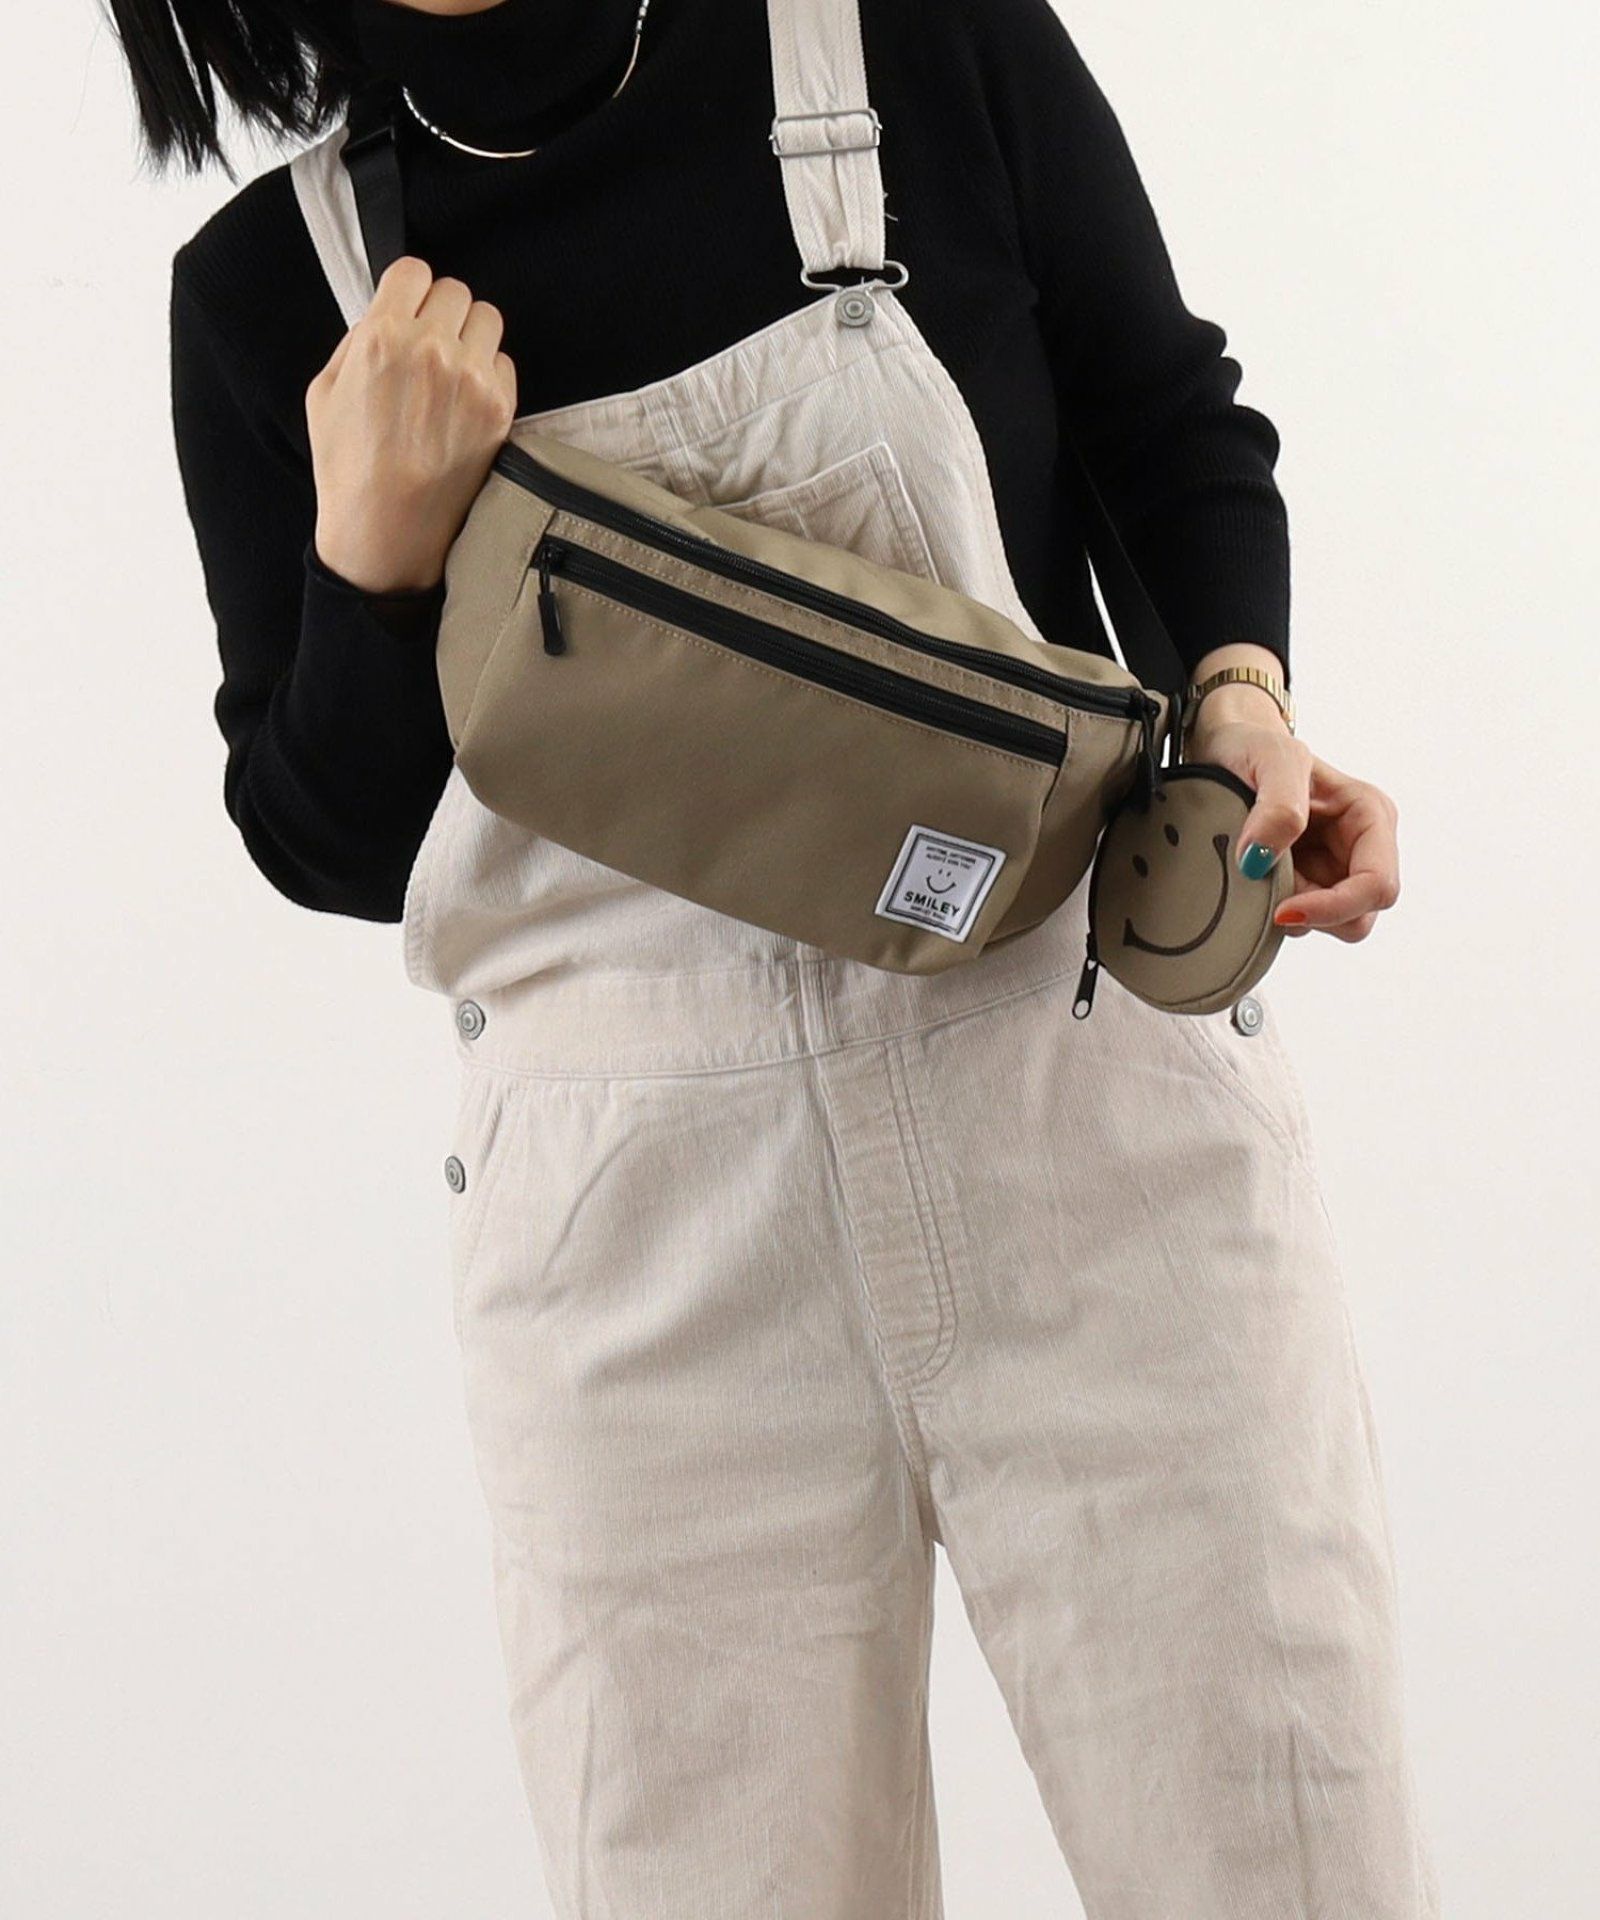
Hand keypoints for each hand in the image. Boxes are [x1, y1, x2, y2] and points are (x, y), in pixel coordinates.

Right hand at [305, 256, 517, 593]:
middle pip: (455, 291)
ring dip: (471, 337)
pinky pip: (504, 364)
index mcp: (383, 336)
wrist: (387, 532)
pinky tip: (466, 403)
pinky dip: (489, 374)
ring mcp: (472, 379)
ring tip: (452, 371)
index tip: (409, 309)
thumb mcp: (325, 392)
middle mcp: (433, 349)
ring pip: (487, 319)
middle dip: (441, 312)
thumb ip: (357, 342)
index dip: (410, 291)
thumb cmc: (348, 468)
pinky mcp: (499, 409)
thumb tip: (385, 316)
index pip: (414, 271)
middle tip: (430, 344)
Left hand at [1185, 675, 1400, 944]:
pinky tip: (1254, 879)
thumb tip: (1262, 860)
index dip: (1335, 907)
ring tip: (1258, 871)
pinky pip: (1300, 920)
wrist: (1222, 748)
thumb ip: (1277, 806)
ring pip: (1329, 925)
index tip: (1283, 909)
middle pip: (1358, 917)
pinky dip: (1275, 912)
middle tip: (1266, 887)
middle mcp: (1361, 847)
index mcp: (1370, 816)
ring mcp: (1335, 868)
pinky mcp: (1307, 884)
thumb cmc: (1253, 744)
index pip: (1377, 885)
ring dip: (1291, 913)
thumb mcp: (1269, 758)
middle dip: (1312, 914)